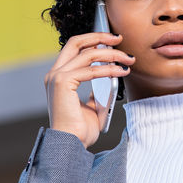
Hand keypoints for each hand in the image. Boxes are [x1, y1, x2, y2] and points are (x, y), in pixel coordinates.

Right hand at [44, 30, 135, 148]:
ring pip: (88, 53)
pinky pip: (91, 70)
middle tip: (119, 39)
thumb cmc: (80, 131)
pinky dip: (109, 69)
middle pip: (76, 42)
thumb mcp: (91, 107)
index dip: (94, 40)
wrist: (72, 146)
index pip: (74, 48)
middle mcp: (54, 74)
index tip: (113, 42)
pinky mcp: (62, 82)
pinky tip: (122, 72)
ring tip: (128, 60)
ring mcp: (56, 77)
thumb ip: (96, 91)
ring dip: (112, 54)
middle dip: (100, 36)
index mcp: (58, 77)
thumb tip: (107, 80)